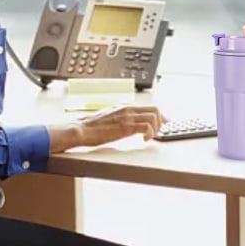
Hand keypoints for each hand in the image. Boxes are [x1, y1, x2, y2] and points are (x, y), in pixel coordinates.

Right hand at [48, 105, 166, 152]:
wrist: (82, 129)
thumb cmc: (92, 126)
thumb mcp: (110, 116)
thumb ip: (121, 117)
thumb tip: (130, 124)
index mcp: (124, 105)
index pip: (149, 106)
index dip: (159, 115)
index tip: (162, 124)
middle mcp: (128, 108)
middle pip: (155, 109)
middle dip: (161, 121)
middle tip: (158, 132)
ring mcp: (127, 117)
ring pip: (154, 117)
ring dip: (156, 129)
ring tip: (149, 137)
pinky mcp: (126, 127)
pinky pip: (146, 127)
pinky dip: (150, 134)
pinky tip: (144, 140)